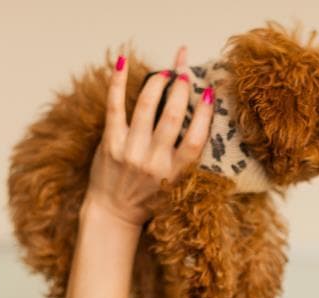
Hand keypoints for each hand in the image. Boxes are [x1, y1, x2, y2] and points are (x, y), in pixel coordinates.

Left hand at [83, 45, 214, 227]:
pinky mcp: (109, 143)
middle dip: (180, 90)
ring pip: (145, 107)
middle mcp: (153, 163)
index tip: (208, 92)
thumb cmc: (148, 195)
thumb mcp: (174, 182)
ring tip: (163, 74)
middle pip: (171, 118)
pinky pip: (114, 107)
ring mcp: (129, 152)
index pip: (195, 140)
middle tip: (184, 75)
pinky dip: (118, 82)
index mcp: (174, 173)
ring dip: (156, 84)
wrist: (114, 213)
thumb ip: (183, 154)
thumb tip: (196, 113)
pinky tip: (122, 61)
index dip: (204, 114)